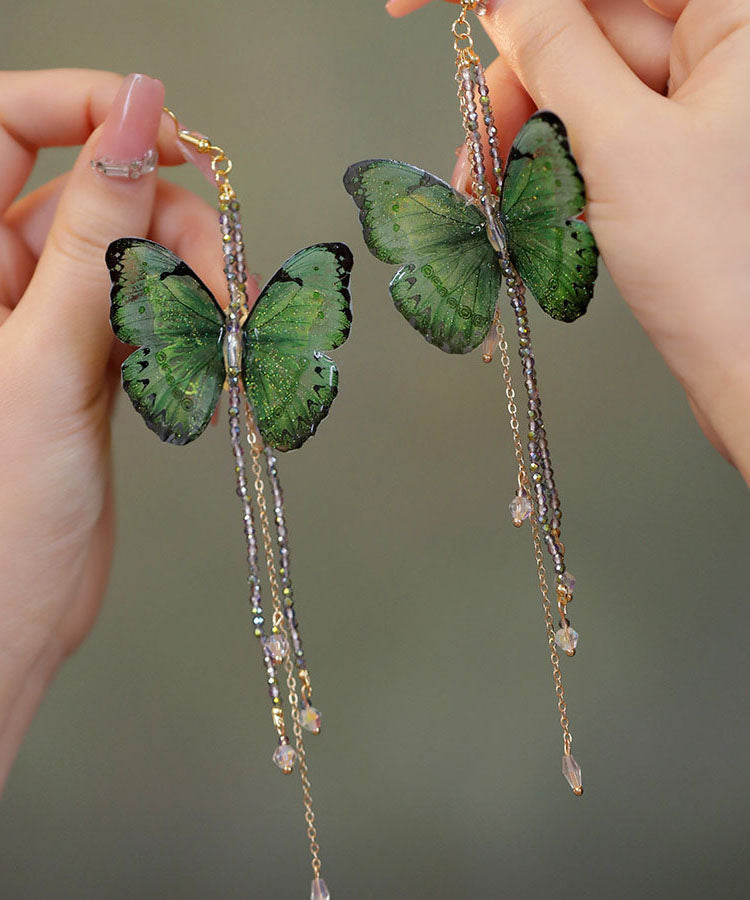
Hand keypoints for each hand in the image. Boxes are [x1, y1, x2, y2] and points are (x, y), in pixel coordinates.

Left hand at [0, 70, 229, 786]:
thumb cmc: (3, 506)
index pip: (7, 124)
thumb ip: (93, 236)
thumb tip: (137, 120)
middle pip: (92, 193)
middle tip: (217, 282)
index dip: (89, 108)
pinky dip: (186, 322)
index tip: (170, 139)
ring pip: (128, 254)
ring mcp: (44, 322)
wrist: (15, 613)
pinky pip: (143, 308)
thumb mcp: (45, 356)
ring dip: (189, 279)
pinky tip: (210, 353)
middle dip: (167, 220)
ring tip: (224, 331)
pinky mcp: (88, 363)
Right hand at [386, 0, 749, 482]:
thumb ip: (559, 56)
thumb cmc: (721, 268)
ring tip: (498, 189)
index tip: (413, 2)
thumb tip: (507, 2)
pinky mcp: (672, 144)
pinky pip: (591, 125)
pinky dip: (549, 156)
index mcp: (735, 18)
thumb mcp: (624, 148)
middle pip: (585, 25)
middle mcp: (721, 48)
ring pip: (579, 79)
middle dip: (518, 80)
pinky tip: (533, 195)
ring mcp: (696, 99)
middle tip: (480, 140)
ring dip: (525, 129)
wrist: (744, 365)